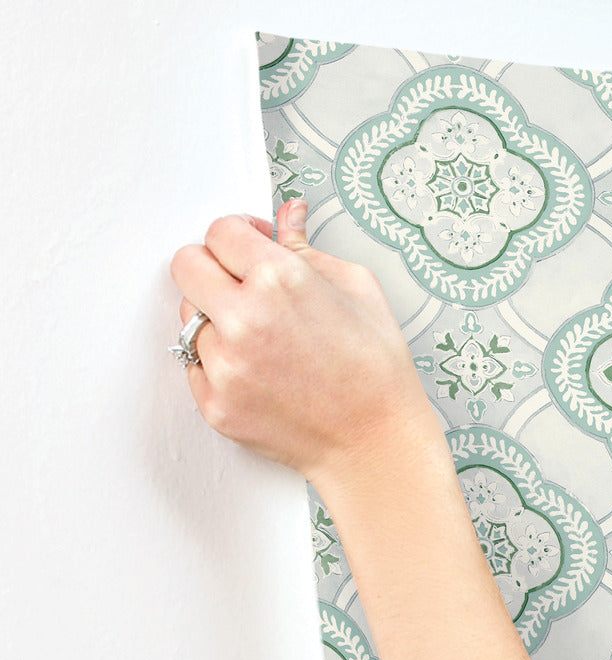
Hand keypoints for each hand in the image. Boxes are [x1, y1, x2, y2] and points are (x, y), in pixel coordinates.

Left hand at [169, 199, 439, 489]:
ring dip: (217, 321)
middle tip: (242, 285)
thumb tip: (287, 217)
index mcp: (280, 280)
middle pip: (186, 266)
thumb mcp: (359, 290)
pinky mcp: (216, 404)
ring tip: (263, 341)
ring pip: (190, 319)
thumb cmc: (377, 371)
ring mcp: (225, 366)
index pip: (219, 231)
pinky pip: (195, 366)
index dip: (237, 235)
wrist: (377, 443)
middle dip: (212, 268)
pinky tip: (261, 372)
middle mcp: (244, 319)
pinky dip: (220, 364)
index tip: (249, 247)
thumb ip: (308, 248)